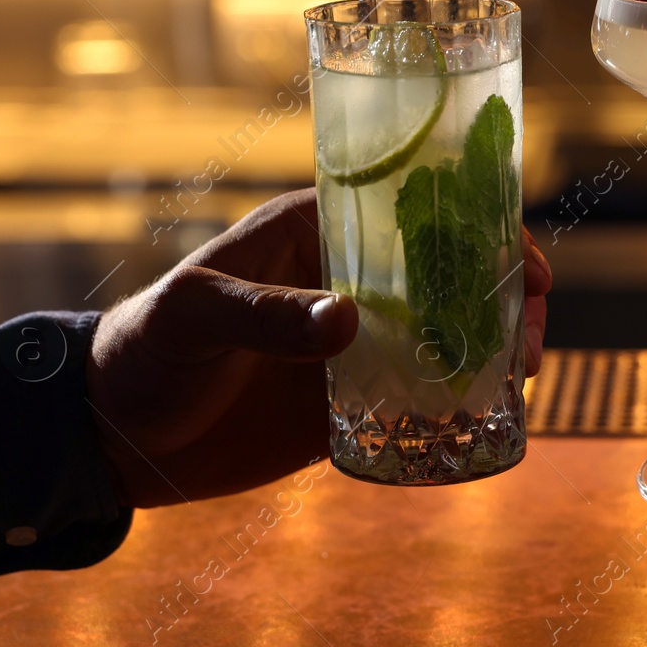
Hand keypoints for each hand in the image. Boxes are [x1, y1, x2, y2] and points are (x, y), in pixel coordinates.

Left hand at [87, 188, 551, 507]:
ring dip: (493, 348)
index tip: (525, 263)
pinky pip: (417, 399)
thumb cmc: (143, 348)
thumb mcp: (195, 317)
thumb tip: (348, 322)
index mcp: (316, 234)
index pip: (414, 212)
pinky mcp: (347, 403)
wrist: (111, 434)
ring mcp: (353, 344)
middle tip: (535, 335)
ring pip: (445, 334)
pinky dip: (457, 406)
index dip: (480, 227)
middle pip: (449, 274)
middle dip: (504, 295)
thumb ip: (265, 316)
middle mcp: (347, 282)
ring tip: (524, 376)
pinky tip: (489, 419)